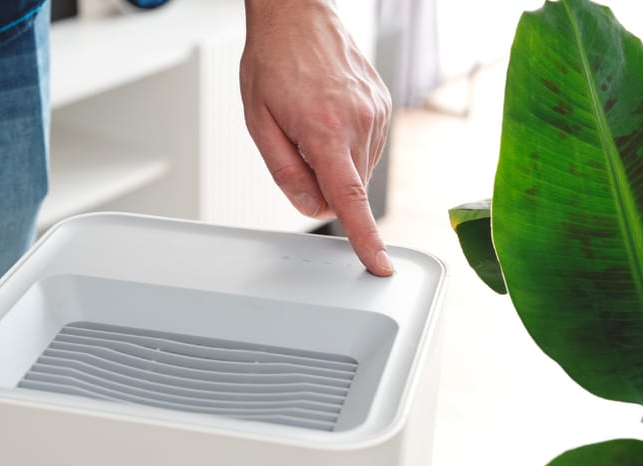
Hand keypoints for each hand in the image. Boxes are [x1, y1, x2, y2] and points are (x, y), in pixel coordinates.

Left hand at [240, 0, 392, 274]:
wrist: (297, 15)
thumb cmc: (272, 63)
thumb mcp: (259, 124)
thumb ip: (285, 173)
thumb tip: (311, 206)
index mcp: (325, 130)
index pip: (349, 199)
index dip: (364, 238)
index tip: (379, 264)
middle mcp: (359, 122)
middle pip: (348, 186)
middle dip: (324, 182)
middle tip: (298, 143)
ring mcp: (376, 113)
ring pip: (358, 169)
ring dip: (335, 162)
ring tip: (312, 121)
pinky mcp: (383, 106)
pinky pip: (367, 147)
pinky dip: (347, 145)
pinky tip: (329, 116)